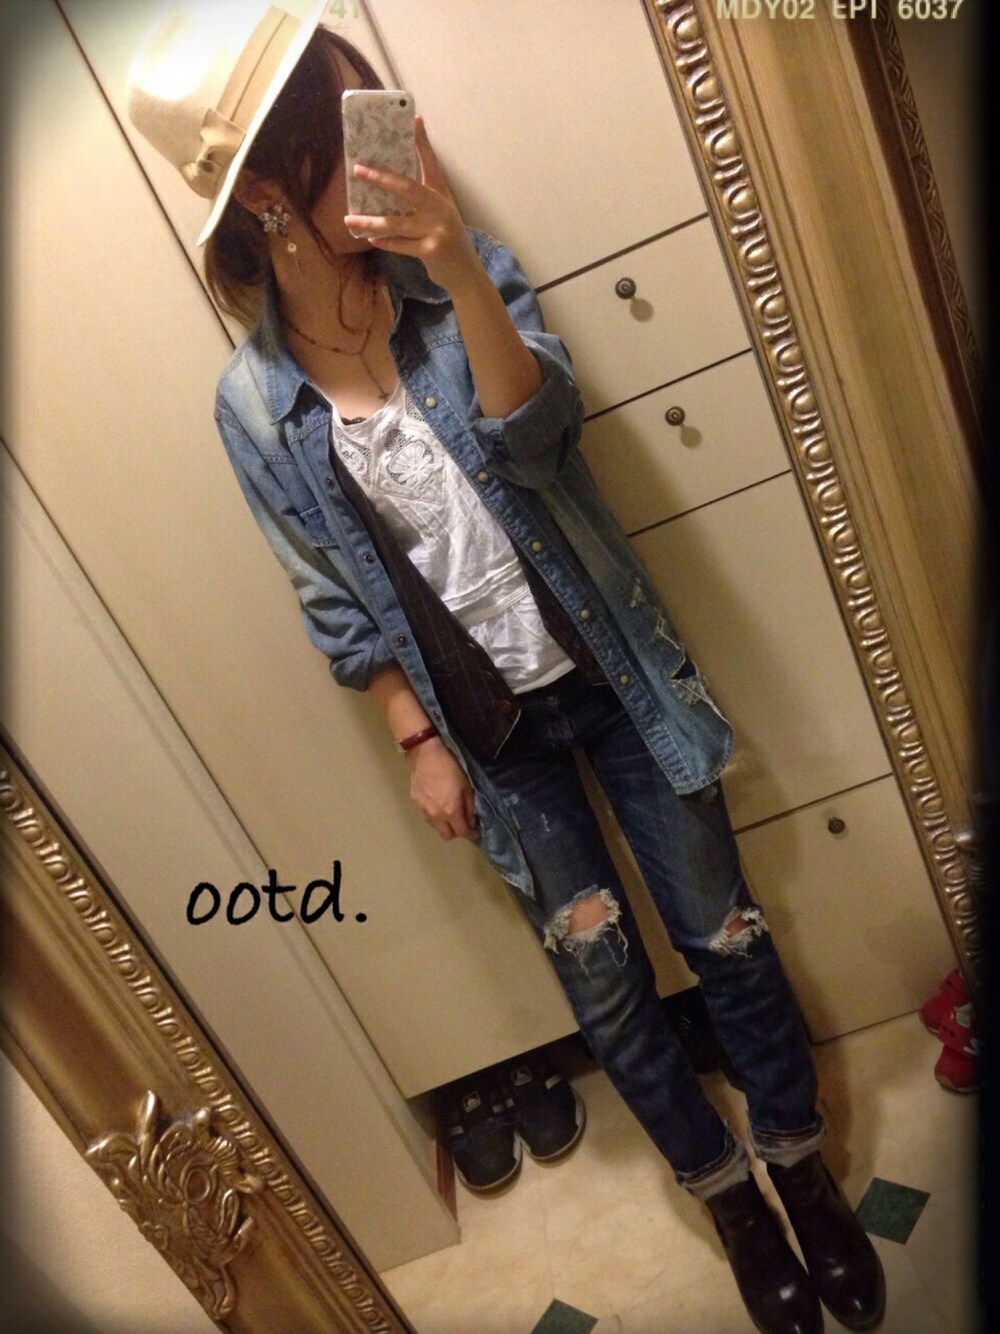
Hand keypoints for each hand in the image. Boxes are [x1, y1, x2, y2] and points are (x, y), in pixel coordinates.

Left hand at [345, 116, 480, 293]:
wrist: (465, 273)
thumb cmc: (447, 240)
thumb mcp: (441, 214)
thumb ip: (422, 199)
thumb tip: (389, 186)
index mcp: (441, 195)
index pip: (431, 163)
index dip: (422, 141)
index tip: (414, 120)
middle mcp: (440, 208)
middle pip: (407, 188)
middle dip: (380, 178)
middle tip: (358, 170)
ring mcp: (436, 229)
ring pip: (396, 222)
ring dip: (370, 221)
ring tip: (350, 219)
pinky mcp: (430, 250)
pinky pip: (400, 245)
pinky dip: (385, 242)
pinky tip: (370, 238)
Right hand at [407, 737, 478, 840]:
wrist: (425, 754)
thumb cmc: (450, 767)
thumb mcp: (466, 786)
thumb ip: (469, 806)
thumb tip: (471, 820)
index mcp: (451, 811)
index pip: (462, 832)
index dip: (471, 834)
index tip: (475, 832)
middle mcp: (436, 815)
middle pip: (446, 836)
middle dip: (456, 833)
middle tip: (462, 823)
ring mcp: (424, 810)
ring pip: (435, 827)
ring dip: (444, 824)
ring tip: (449, 813)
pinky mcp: (415, 803)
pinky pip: (427, 815)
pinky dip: (435, 815)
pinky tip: (437, 803)